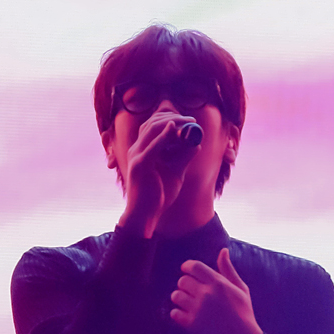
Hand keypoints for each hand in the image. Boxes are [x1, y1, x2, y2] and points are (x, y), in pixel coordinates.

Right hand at [119, 112, 200, 238]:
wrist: (144, 216)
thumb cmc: (158, 197)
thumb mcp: (175, 174)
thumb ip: (184, 158)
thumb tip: (197, 144)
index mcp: (141, 150)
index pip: (152, 125)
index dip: (170, 117)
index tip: (188, 120)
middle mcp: (136, 150)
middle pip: (152, 123)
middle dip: (173, 117)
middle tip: (192, 120)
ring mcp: (136, 156)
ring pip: (152, 129)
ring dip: (171, 122)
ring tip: (188, 122)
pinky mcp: (140, 165)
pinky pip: (153, 146)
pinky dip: (164, 135)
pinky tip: (174, 128)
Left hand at [170, 247, 263, 333]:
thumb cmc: (244, 313)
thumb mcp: (240, 288)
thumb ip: (228, 269)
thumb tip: (223, 250)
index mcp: (218, 283)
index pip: (194, 266)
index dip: (187, 266)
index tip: (186, 270)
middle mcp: (206, 294)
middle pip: (182, 281)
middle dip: (184, 284)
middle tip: (189, 291)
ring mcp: (198, 310)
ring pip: (176, 296)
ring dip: (179, 298)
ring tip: (186, 303)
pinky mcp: (192, 325)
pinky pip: (174, 313)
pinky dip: (177, 314)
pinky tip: (184, 315)